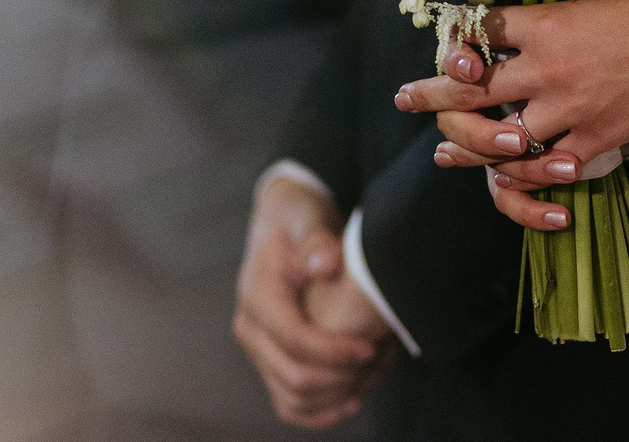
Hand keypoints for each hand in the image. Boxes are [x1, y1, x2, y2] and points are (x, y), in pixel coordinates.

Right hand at [233, 176, 391, 427]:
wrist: (282, 223)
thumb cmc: (298, 218)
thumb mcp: (307, 217)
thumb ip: (316, 239)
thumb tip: (325, 263)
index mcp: (257, 295)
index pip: (293, 338)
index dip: (333, 351)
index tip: (370, 347)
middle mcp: (250, 327)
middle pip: (292, 374)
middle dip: (339, 377)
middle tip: (378, 363)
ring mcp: (257, 347)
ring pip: (290, 396)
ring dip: (332, 397)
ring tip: (370, 380)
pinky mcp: (269, 359)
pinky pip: (287, 402)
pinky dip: (317, 411)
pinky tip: (349, 402)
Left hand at [393, 0, 628, 229]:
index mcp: (552, 23)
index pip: (484, 30)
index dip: (457, 34)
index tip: (442, 39)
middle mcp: (550, 70)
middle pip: (471, 89)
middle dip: (431, 94)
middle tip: (405, 97)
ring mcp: (572, 111)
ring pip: (499, 139)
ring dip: (467, 146)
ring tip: (444, 150)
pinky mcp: (598, 141)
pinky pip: (546, 168)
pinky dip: (523, 177)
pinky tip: (503, 180)